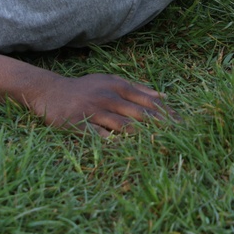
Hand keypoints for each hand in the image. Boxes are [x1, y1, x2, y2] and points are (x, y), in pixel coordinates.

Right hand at [31, 73, 176, 136]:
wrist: (50, 92)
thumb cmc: (85, 89)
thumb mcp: (110, 81)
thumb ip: (137, 88)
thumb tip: (164, 96)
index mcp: (118, 86)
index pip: (148, 100)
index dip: (166, 113)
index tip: (182, 124)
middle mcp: (108, 97)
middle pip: (140, 114)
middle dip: (160, 127)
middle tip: (178, 139)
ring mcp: (94, 110)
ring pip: (123, 126)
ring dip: (141, 138)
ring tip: (158, 148)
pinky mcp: (79, 124)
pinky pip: (99, 137)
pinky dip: (113, 144)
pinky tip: (125, 153)